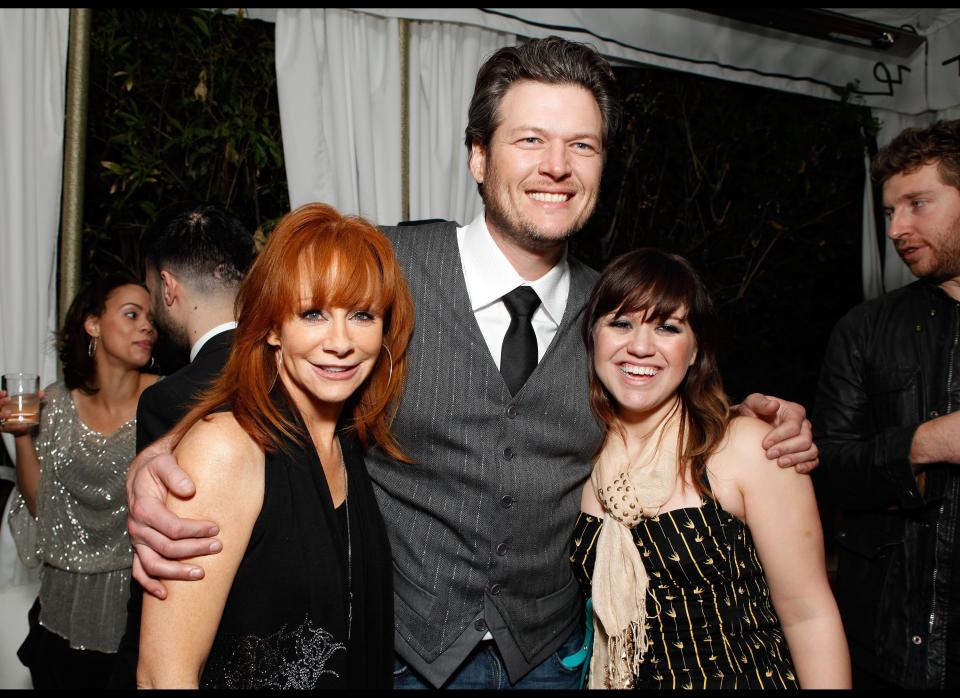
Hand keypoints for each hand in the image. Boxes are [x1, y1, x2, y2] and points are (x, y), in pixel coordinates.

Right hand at [0, 388, 44, 435]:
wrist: (23, 428)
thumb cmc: (24, 414)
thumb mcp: (30, 406)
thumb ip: (36, 399)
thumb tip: (42, 392)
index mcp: (5, 405)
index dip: (0, 395)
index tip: (5, 392)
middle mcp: (1, 412)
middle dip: (1, 402)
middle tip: (8, 399)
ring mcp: (2, 421)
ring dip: (2, 414)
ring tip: (9, 412)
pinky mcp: (5, 429)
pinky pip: (5, 428)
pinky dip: (13, 427)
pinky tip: (20, 425)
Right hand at [126, 433, 221, 598]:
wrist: (142, 472)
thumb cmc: (157, 467)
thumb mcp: (164, 463)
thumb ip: (176, 474)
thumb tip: (190, 490)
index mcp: (143, 507)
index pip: (172, 527)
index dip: (195, 531)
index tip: (215, 529)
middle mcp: (137, 527)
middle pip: (166, 548)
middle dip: (194, 551)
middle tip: (217, 547)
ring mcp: (137, 540)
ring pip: (153, 564)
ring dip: (176, 573)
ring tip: (200, 574)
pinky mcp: (138, 546)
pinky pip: (139, 570)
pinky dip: (149, 584)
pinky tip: (164, 594)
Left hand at [736, 393, 818, 472]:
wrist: (751, 426)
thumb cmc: (753, 412)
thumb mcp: (752, 403)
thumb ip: (761, 403)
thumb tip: (774, 405)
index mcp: (794, 411)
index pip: (793, 426)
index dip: (779, 436)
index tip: (764, 444)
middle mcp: (804, 425)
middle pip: (804, 439)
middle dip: (786, 449)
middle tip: (769, 455)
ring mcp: (807, 439)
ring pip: (811, 450)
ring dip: (796, 458)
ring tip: (780, 463)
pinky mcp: (806, 452)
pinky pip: (814, 460)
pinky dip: (807, 465)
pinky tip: (796, 469)